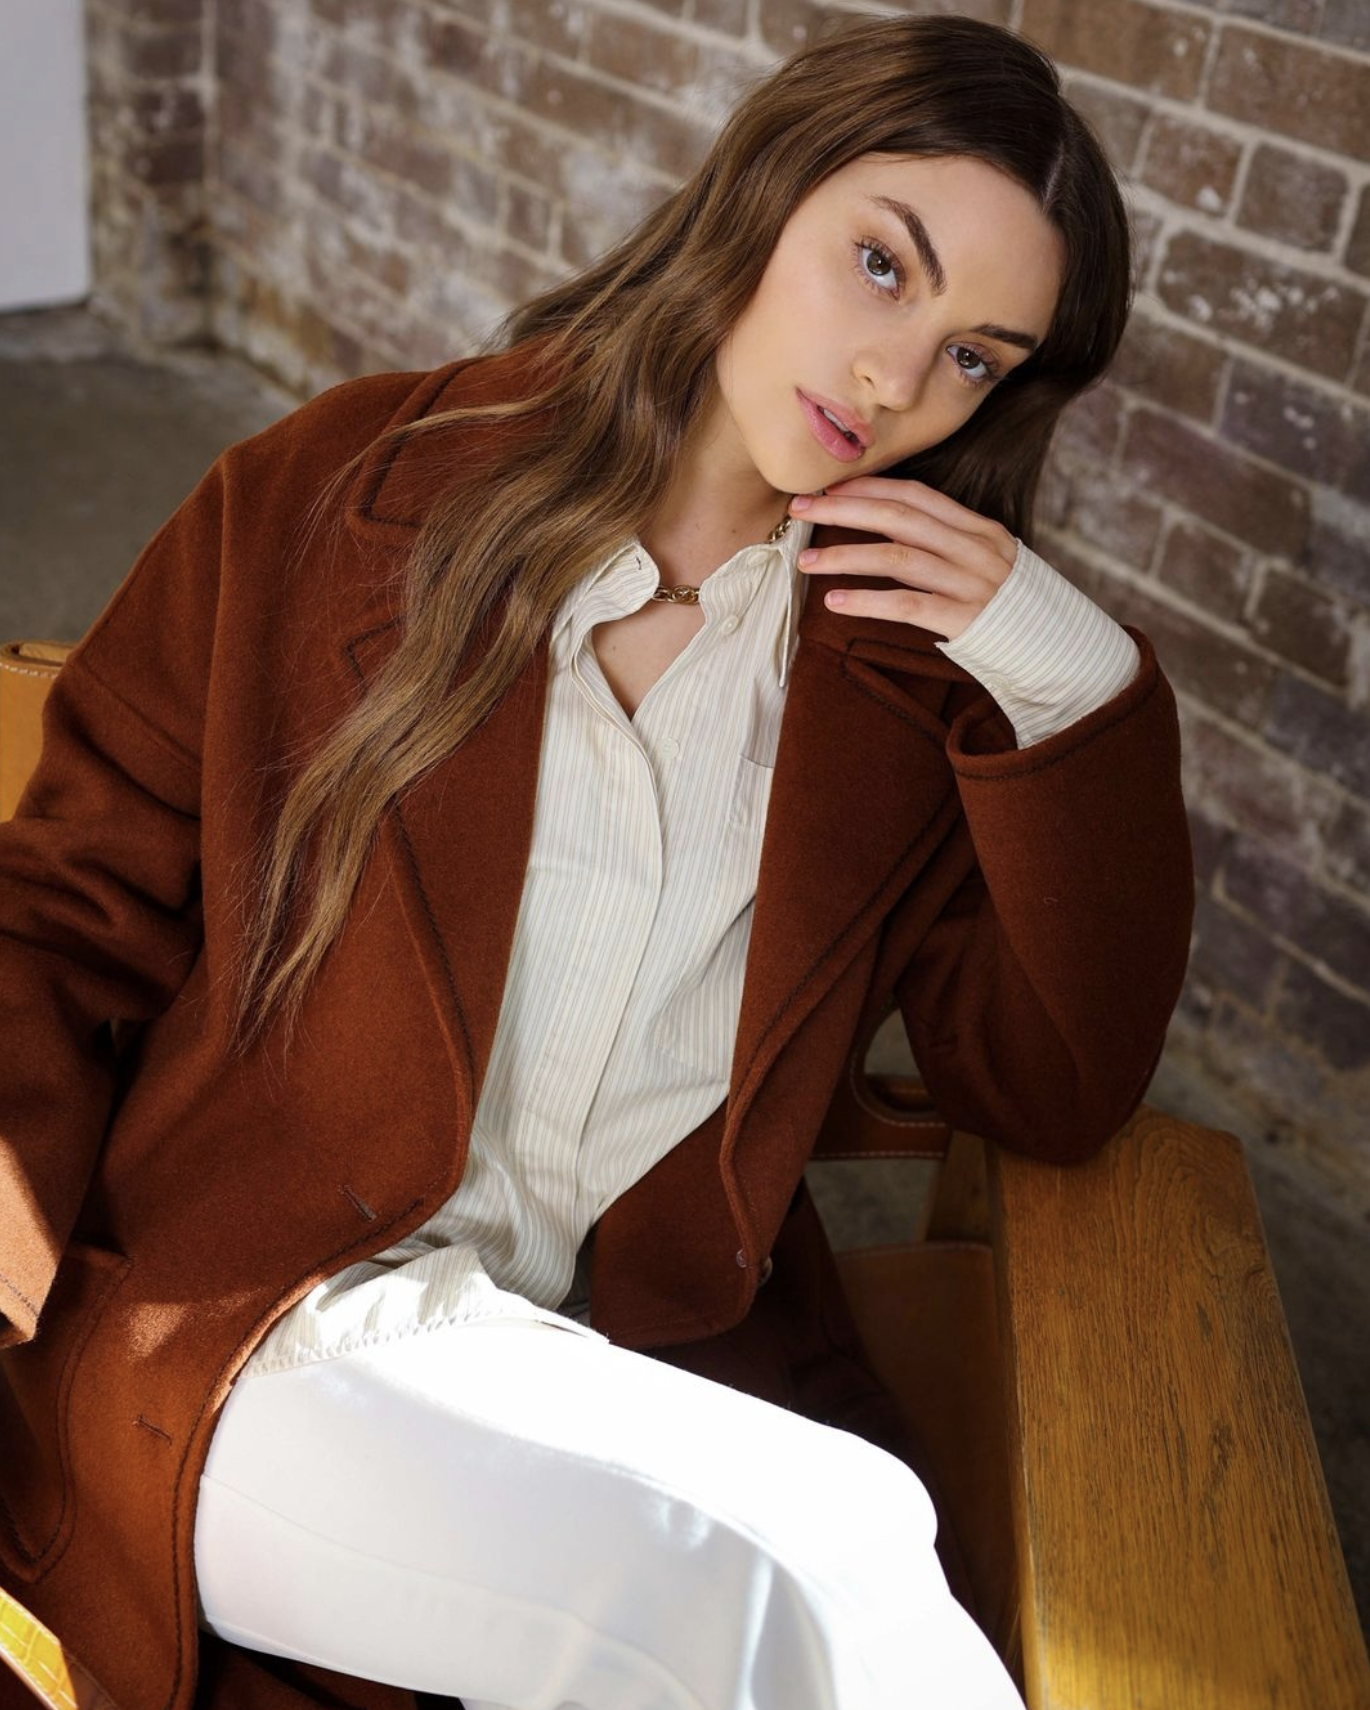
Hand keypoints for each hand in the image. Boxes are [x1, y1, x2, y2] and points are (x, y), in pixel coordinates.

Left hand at [790, 476, 1018, 641]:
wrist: (1063, 655)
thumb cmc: (1014, 613)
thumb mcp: (987, 568)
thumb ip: (949, 549)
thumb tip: (894, 536)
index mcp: (980, 530)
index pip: (917, 495)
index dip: (870, 488)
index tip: (829, 488)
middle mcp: (976, 549)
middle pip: (899, 517)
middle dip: (844, 510)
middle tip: (800, 509)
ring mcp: (973, 583)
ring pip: (898, 558)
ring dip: (846, 556)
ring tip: (807, 562)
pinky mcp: (968, 620)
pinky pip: (908, 605)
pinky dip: (867, 602)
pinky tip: (835, 603)